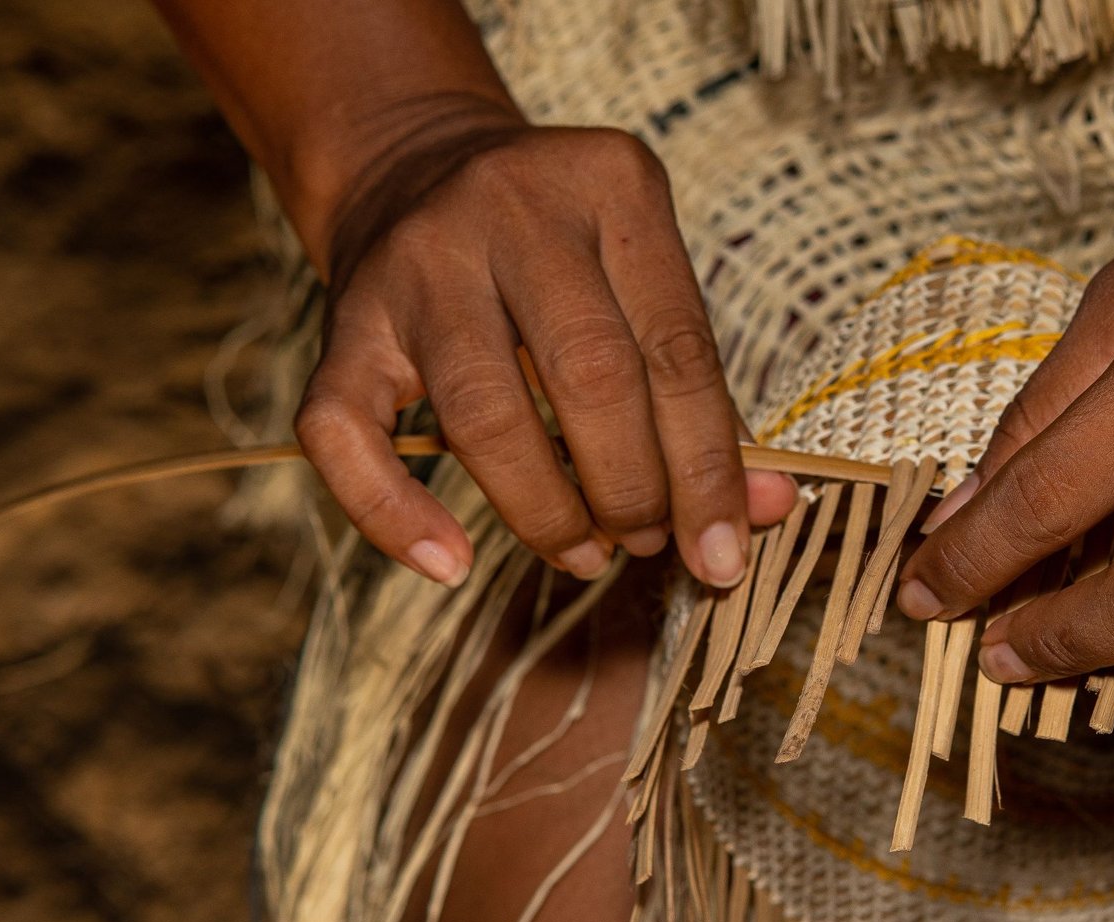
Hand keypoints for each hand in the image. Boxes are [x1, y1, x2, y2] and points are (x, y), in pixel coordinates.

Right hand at [296, 113, 794, 587]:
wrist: (415, 164)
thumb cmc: (564, 253)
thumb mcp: (644, 280)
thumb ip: (704, 392)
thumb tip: (773, 510)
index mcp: (611, 185)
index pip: (678, 348)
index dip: (709, 468)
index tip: (725, 552)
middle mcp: (510, 210)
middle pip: (589, 376)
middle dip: (633, 489)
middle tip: (647, 541)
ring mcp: (416, 264)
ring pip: (482, 412)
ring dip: (546, 510)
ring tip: (586, 553)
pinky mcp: (341, 322)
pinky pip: (345, 435)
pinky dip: (394, 515)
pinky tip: (450, 565)